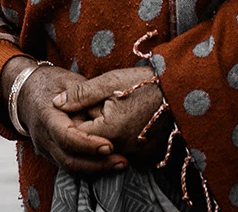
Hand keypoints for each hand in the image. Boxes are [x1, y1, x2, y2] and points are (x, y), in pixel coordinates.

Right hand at [3, 59, 127, 175]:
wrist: (26, 91)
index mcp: (45, 115)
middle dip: (97, 164)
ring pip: (70, 167)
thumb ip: (87, 99)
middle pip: (68, 160)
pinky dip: (89, 167)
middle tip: (122, 161)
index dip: (87, 145)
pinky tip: (108, 163)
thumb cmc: (52, 83)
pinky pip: (70, 166)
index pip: (65, 137)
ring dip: (96, 169)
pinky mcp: (51, 154)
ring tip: (120, 164)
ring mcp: (45, 148)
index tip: (110, 145)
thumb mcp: (70, 82)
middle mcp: (42, 137)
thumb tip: (106, 119)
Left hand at [53, 67, 169, 161]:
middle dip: (91, 125)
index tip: (85, 102)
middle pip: (93, 143)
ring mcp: (139, 155)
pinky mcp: (149, 156)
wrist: (182, 90)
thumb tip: (56, 103)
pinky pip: (126, 150)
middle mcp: (125, 149)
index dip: (77, 116)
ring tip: (119, 110)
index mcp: (111, 130)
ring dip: (107, 133)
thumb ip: (81, 94)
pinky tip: (129, 119)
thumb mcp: (110, 81)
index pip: (79, 133)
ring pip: (109, 147)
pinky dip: (122, 138)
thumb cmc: (145, 82)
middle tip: (104, 104)